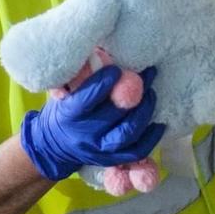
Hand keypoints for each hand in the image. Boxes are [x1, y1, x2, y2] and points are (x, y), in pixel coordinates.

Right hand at [18, 65, 164, 181]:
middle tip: (146, 74)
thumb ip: (79, 77)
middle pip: (113, 114)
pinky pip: (136, 151)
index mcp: (69, 114)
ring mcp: (100, 150)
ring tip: (152, 94)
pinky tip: (159, 122)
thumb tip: (101, 54)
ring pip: (128, 133)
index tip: (117, 69)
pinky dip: (151, 137)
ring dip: (144, 112)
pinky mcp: (112, 159)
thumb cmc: (63, 111)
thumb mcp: (63, 93)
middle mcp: (85, 134)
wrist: (55, 146)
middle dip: (133, 92)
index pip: (87, 98)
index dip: (103, 83)